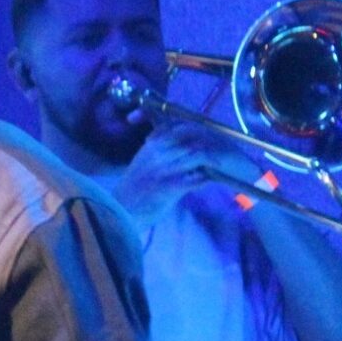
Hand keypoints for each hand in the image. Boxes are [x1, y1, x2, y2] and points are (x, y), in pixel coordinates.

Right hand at [111, 123, 259, 225]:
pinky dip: (208, 178)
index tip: (206, 137)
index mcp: (150, 146)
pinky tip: (213, 181)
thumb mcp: (142, 164)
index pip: (177, 128)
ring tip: (221, 166)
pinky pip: (198, 178)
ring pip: (197, 156)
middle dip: (208, 144)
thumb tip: (178, 149)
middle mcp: (158, 152)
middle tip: (220, 151)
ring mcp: (165, 169)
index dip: (196, 130)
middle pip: (191, 139)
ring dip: (211, 161)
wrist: (120, 213)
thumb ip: (157, 153)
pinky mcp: (171, 186)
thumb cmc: (131, 192)